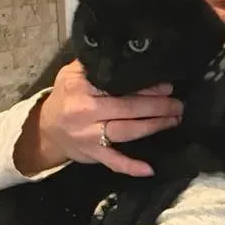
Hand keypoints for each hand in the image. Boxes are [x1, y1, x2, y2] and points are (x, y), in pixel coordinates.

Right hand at [14, 61, 182, 176]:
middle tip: (178, 104)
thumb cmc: (66, 97)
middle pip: (127, 108)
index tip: (166, 86)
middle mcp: (85, 111)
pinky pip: (114, 162)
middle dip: (157, 106)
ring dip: (154, 126)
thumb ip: (94, 66)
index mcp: (81, 87)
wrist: (46, 129)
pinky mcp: (93, 154)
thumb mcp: (72, 74)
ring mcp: (89, 135)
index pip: (118, 85)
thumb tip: (125, 55)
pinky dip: (131, 167)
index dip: (145, 87)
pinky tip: (149, 169)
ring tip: (174, 120)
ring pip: (126, 131)